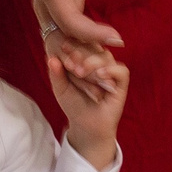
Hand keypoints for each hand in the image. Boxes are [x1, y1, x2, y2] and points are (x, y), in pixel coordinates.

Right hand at [31, 0, 133, 89]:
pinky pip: (63, 40)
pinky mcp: (53, 16)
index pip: (69, 20)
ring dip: (80, 63)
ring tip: (105, 79)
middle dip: (83, 60)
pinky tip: (99, 64)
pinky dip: (79, 54)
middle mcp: (42, 4)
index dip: (92, 34)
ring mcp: (45, 12)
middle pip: (59, 41)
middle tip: (110, 75)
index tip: (119, 40)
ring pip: (58, 46)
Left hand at [47, 47, 127, 168]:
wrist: (85, 126)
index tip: (63, 47)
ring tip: (81, 72)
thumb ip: (56, 74)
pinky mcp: (121, 83)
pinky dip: (111, 70)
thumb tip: (50, 58)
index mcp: (86, 60)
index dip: (73, 44)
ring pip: (106, 57)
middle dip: (82, 53)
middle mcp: (100, 63)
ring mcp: (111, 72)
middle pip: (95, 47)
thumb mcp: (61, 89)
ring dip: (93, 62)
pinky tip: (100, 75)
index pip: (82, 45)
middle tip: (71, 61)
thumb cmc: (73, 105)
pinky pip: (121, 71)